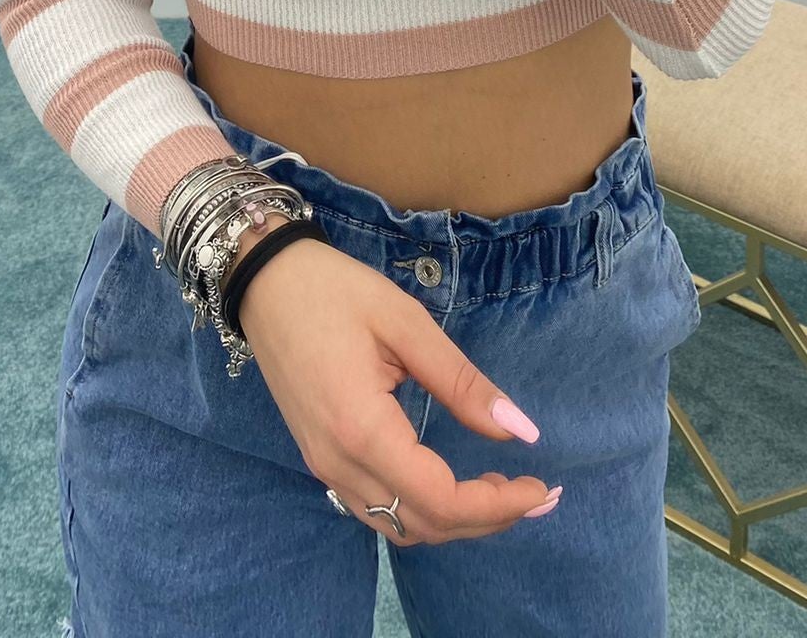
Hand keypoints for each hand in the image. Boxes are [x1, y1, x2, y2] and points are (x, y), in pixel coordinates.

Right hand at [236, 235, 560, 544]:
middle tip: (536, 491)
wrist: (264, 281)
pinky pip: (376, 509)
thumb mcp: (406, 324)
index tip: (542, 485)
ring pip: (398, 526)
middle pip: (423, 525)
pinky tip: (451, 483)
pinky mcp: (320, 458)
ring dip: (454, 520)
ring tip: (501, 490)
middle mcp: (339, 464)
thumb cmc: (335, 291)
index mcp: (362, 430)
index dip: (497, 505)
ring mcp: (324, 466)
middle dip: (487, 519)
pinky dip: (422, 510)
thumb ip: (463, 383)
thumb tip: (521, 432)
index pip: (440, 501)